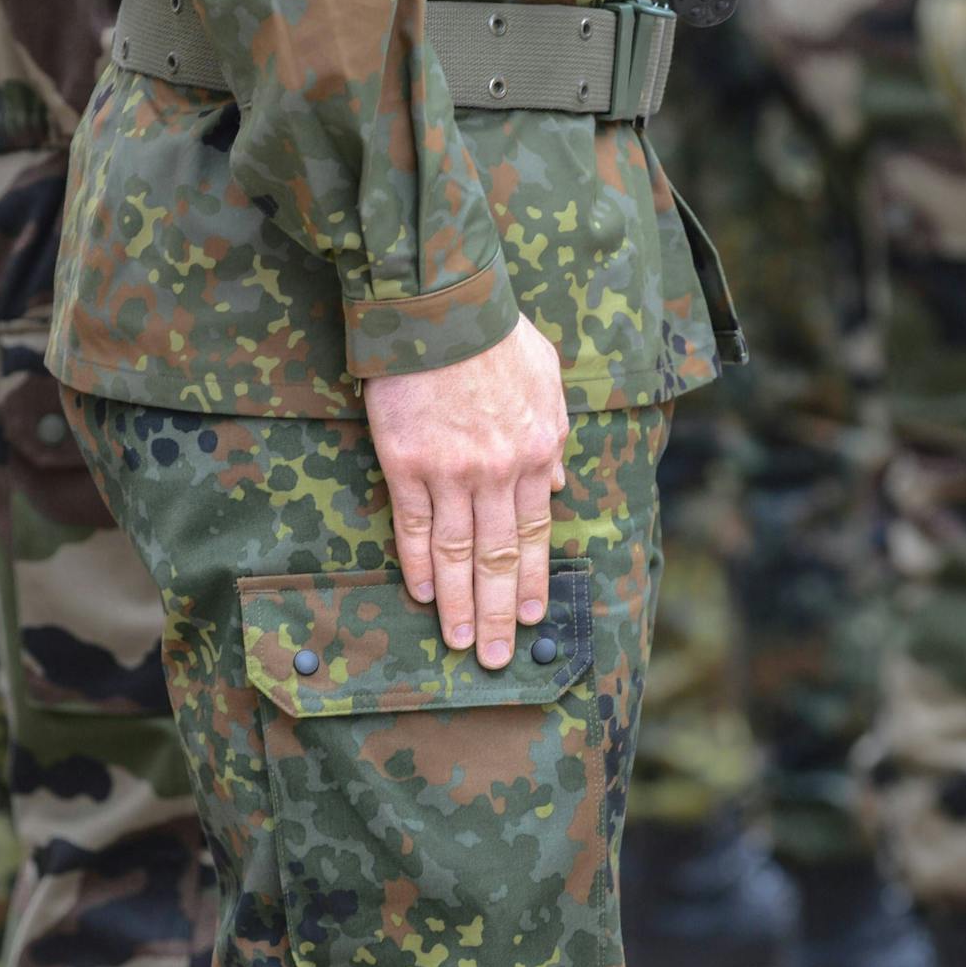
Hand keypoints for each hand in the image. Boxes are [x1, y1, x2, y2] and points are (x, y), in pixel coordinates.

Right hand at [366, 314, 569, 668]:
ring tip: (459, 643)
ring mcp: (451, 472)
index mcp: (538, 453)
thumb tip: (558, 484)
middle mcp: (498, 472)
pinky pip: (413, 526)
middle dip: (499, 613)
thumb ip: (555, 437)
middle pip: (499, 558)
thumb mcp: (550, 381)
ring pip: (457, 553)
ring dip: (460, 604)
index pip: (536, 534)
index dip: (533, 581)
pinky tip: (424, 595)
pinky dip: (419, 565)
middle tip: (495, 658)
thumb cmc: (498, 337)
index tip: (532, 618)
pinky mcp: (407, 464)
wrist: (444, 308)